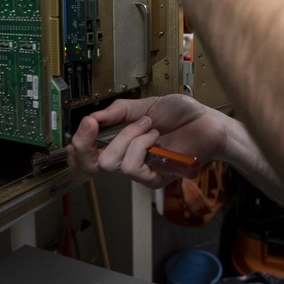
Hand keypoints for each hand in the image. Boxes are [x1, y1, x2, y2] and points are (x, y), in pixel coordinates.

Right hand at [68, 94, 227, 186]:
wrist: (208, 122)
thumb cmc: (183, 115)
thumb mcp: (145, 106)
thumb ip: (118, 111)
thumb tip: (93, 116)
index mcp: (123, 143)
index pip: (90, 157)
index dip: (77, 151)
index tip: (75, 135)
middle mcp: (129, 159)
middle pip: (91, 166)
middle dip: (87, 142)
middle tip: (91, 124)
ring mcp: (141, 170)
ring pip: (112, 163)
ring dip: (127, 137)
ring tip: (147, 125)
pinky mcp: (154, 178)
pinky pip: (132, 166)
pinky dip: (140, 145)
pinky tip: (154, 135)